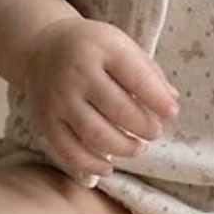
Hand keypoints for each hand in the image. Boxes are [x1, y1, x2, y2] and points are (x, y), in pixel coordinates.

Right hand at [19, 18, 180, 184]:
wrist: (42, 47)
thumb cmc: (93, 48)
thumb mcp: (122, 46)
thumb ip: (148, 72)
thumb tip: (172, 102)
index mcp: (103, 49)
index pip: (137, 78)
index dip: (158, 100)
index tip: (172, 114)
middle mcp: (78, 73)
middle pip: (118, 110)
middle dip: (143, 127)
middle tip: (154, 133)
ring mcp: (59, 99)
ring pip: (95, 134)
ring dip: (122, 148)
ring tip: (136, 148)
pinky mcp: (45, 120)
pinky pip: (69, 150)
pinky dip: (91, 164)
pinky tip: (108, 167)